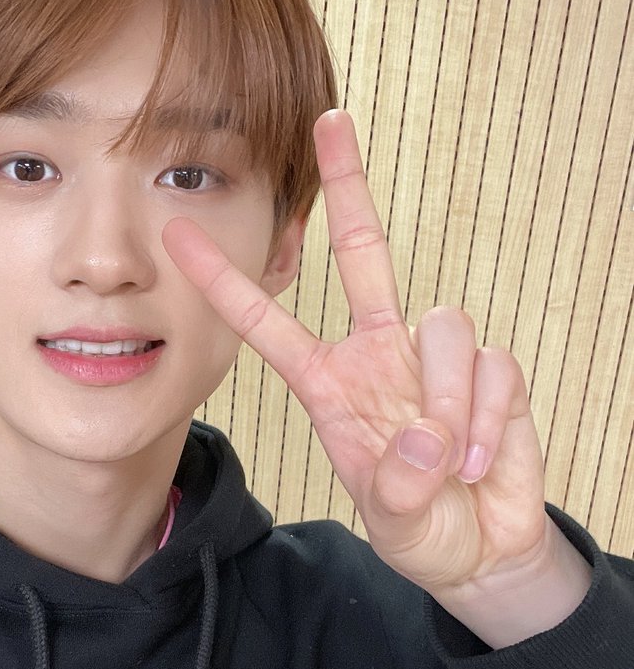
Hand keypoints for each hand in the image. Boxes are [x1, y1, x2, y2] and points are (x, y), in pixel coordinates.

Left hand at [163, 111, 590, 646]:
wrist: (485, 547)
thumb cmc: (421, 528)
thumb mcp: (392, 523)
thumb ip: (395, 489)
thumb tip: (425, 437)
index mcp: (330, 385)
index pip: (269, 323)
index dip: (224, 282)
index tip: (176, 234)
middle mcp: (379, 355)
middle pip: (365, 255)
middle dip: (349, 187)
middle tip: (330, 122)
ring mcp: (435, 359)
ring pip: (440, 326)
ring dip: (448, 401)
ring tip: (450, 466)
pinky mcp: (491, 370)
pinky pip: (492, 367)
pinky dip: (488, 419)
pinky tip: (480, 461)